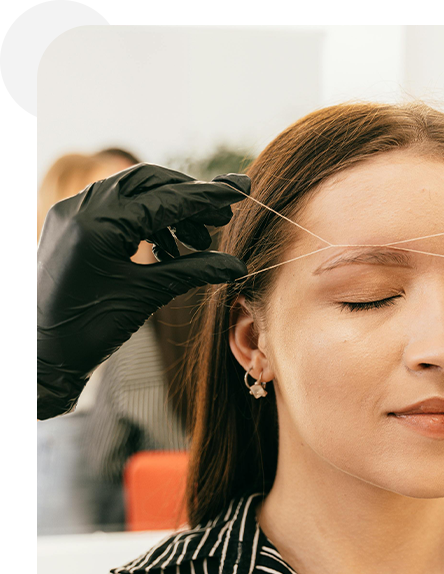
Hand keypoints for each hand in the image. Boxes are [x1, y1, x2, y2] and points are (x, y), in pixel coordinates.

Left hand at [37, 163, 249, 419]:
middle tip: (221, 216)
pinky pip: (116, 210)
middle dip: (188, 197)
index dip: (206, 196)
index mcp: (98, 223)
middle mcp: (81, 208)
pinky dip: (146, 222)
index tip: (239, 190)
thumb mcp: (146, 295)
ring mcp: (72, 214)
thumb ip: (193, 271)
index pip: (164, 198)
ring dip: (169, 212)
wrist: (41, 356)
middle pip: (148, 182)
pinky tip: (168, 247)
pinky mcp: (71, 227)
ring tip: (198, 240)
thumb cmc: (88, 330)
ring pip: (133, 194)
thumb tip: (236, 265)